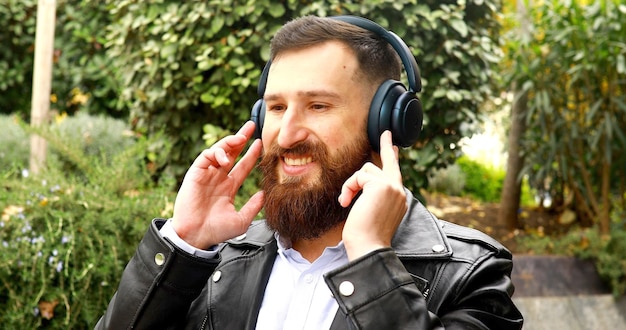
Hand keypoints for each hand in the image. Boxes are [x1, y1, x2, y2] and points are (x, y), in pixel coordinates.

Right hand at [171, 121, 264, 249]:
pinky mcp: (196, 173)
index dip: (251, 154)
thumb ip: (253, 206)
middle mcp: (218, 178)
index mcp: (228, 187)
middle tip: (252, 126)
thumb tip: (264, 193)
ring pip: (220, 151)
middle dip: (241, 138)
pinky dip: (217, 153)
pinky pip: (207, 156)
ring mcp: (207, 174)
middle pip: (232, 153)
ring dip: (230, 142)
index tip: (261, 144)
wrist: (196, 235)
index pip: (243, 166)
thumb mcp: (241, 220)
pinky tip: (225, 158)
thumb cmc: (217, 230)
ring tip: (241, 138)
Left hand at [338, 130, 406, 259]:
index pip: (395, 173)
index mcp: (398, 199)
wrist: (368, 247)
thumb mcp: (370, 212)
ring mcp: (392, 187)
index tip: (392, 145)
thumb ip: (372, 195)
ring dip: (352, 184)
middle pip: (388, 163)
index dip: (392, 157)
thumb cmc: (365, 237)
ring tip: (347, 202)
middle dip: (386, 147)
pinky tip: (346, 202)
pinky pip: (358, 176)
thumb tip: (364, 182)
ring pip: (366, 170)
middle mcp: (399, 191)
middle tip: (386, 134)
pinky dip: (348, 187)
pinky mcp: (381, 185)